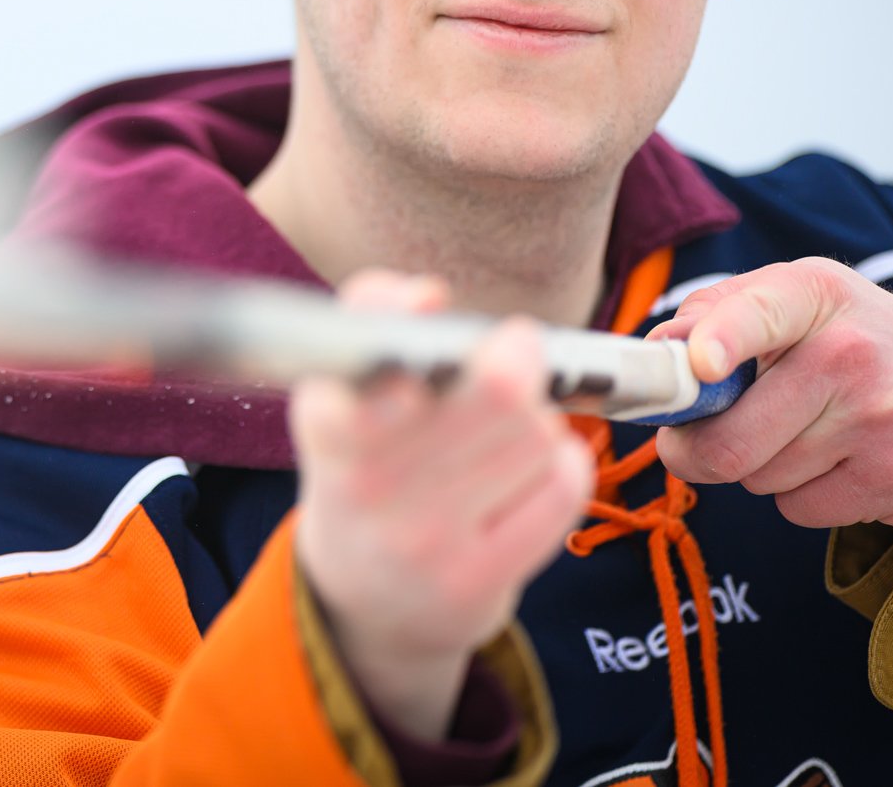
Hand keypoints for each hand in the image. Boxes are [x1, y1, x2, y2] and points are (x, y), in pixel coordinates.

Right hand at [291, 270, 592, 741]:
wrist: (366, 598)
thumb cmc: (366, 465)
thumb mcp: (342, 390)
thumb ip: (371, 315)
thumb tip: (427, 296)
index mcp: (328, 426)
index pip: (381, 365)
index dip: (418, 331)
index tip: (433, 309)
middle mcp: (368, 489)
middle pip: (499, 388)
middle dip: (517, 358)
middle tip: (512, 352)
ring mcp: (423, 543)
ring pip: (537, 435)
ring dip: (538, 417)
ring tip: (510, 427)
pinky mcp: (475, 582)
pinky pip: (561, 489)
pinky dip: (564, 462)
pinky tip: (534, 464)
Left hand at [651, 257, 892, 527]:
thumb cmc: (849, 339)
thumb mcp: (793, 299)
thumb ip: (716, 311)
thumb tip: (658, 351)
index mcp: (812, 294)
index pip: (757, 312)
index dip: (719, 340)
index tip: (700, 365)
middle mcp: (849, 353)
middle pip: (727, 439)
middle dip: (692, 450)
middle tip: (693, 440)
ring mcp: (877, 420)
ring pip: (756, 477)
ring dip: (755, 467)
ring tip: (798, 432)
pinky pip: (796, 509)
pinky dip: (797, 495)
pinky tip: (832, 462)